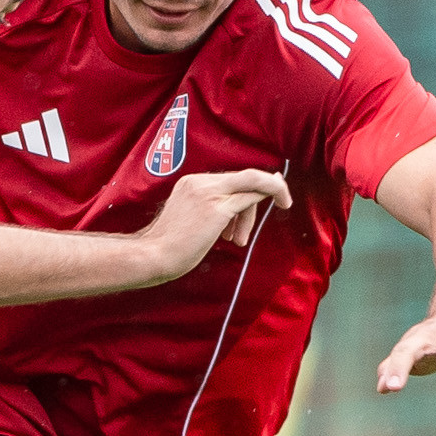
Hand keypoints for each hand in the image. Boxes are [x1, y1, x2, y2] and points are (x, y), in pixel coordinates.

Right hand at [136, 169, 292, 277]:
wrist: (153, 256)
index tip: (264, 195)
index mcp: (190, 183)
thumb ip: (207, 211)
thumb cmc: (169, 247)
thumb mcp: (188, 220)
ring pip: (250, 184)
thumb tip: (232, 216)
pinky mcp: (217, 208)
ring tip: (237, 240)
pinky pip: (251, 196)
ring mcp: (209, 193)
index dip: (248, 188)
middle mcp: (200, 182)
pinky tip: (282, 203)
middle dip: (253, 203)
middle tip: (241, 234)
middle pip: (242, 179)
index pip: (228, 180)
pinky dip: (272, 194)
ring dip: (252, 213)